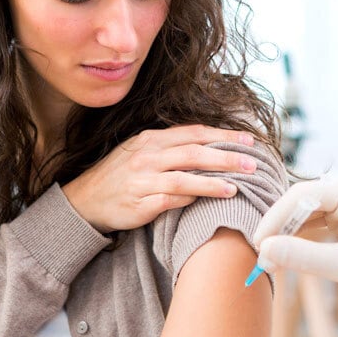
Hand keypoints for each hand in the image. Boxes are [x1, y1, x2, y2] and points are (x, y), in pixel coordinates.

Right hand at [62, 125, 256, 232]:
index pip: (194, 133)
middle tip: (252, 164)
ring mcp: (142, 180)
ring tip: (236, 187)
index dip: (223, 136)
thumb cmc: (121, 175)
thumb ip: (172, 147)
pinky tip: (206, 202)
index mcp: (152, 140)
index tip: (249, 141)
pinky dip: (189, 200)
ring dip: (212, 182)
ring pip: (183, 177)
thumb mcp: (142, 151)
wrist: (85, 200)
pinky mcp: (139, 203)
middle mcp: (148, 156)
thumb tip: (210, 147)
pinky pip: (169, 201)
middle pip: (194, 153)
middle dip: (226, 157)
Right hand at [254, 173, 337, 305]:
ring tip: (269, 259)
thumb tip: (265, 250)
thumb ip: (303, 257)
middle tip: (261, 255)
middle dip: (279, 228)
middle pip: (299, 201)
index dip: (276, 218)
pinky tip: (284, 254)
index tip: (259, 244)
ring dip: (285, 234)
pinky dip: (297, 237)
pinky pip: (311, 220)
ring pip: (301, 211)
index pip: (303, 196)